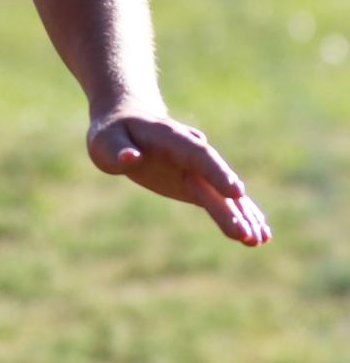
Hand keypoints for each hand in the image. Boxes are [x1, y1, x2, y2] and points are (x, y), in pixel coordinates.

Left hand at [88, 108, 270, 245]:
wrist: (127, 121)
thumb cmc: (112, 132)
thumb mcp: (104, 139)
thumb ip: (117, 149)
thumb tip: (131, 158)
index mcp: (170, 136)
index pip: (197, 154)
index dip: (217, 172)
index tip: (237, 192)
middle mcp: (191, 151)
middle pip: (216, 178)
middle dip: (233, 205)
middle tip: (249, 232)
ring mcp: (197, 168)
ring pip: (224, 193)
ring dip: (242, 216)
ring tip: (258, 240)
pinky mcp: (197, 184)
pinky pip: (221, 201)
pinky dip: (239, 217)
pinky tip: (257, 237)